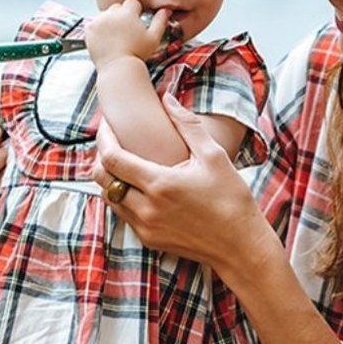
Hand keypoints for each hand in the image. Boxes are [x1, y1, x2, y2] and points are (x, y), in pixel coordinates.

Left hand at [85, 0, 169, 68]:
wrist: (118, 68)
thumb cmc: (137, 55)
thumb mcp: (153, 38)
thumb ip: (160, 22)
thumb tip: (165, 10)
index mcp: (128, 13)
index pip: (132, 3)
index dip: (136, 12)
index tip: (136, 21)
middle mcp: (111, 13)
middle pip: (117, 7)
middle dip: (122, 16)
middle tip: (126, 32)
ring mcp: (99, 21)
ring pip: (106, 15)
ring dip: (110, 22)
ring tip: (116, 38)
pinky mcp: (89, 29)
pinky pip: (94, 23)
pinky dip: (98, 30)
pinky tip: (106, 40)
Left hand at [93, 95, 270, 276]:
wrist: (241, 246)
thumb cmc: (232, 199)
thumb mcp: (214, 156)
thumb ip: (187, 124)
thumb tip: (167, 98)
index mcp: (160, 184)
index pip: (112, 158)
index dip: (104, 138)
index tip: (108, 125)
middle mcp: (147, 208)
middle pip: (102, 179)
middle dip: (101, 157)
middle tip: (112, 142)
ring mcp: (145, 227)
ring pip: (109, 198)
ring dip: (111, 179)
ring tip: (124, 162)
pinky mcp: (149, 240)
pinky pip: (123, 214)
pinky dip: (123, 198)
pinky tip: (139, 187)